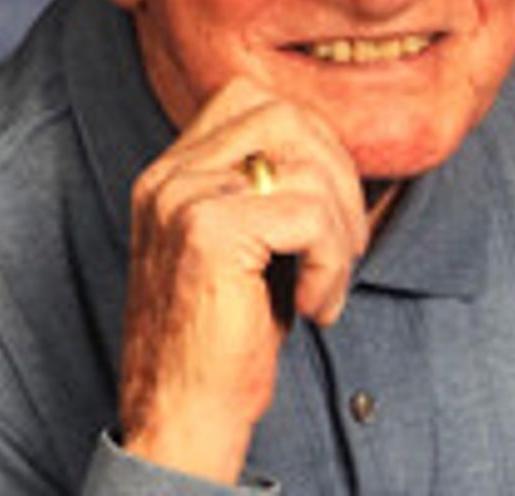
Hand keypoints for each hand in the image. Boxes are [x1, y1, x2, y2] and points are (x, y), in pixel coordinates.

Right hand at [118, 77, 367, 482]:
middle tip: (345, 242)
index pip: (248, 97)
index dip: (307, 137)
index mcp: (171, 170)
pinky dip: (331, 263)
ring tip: (329, 281)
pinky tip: (314, 307)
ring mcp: (183, 197)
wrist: (179, 417)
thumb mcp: (241, 242)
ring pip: (305, 165)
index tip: (326, 201)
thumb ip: (266, 185)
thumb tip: (333, 147)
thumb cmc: (222, 336)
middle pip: (284, 116)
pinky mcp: (208, 232)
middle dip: (338, 174)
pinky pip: (308, 216)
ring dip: (340, 227)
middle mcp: (169, 174)